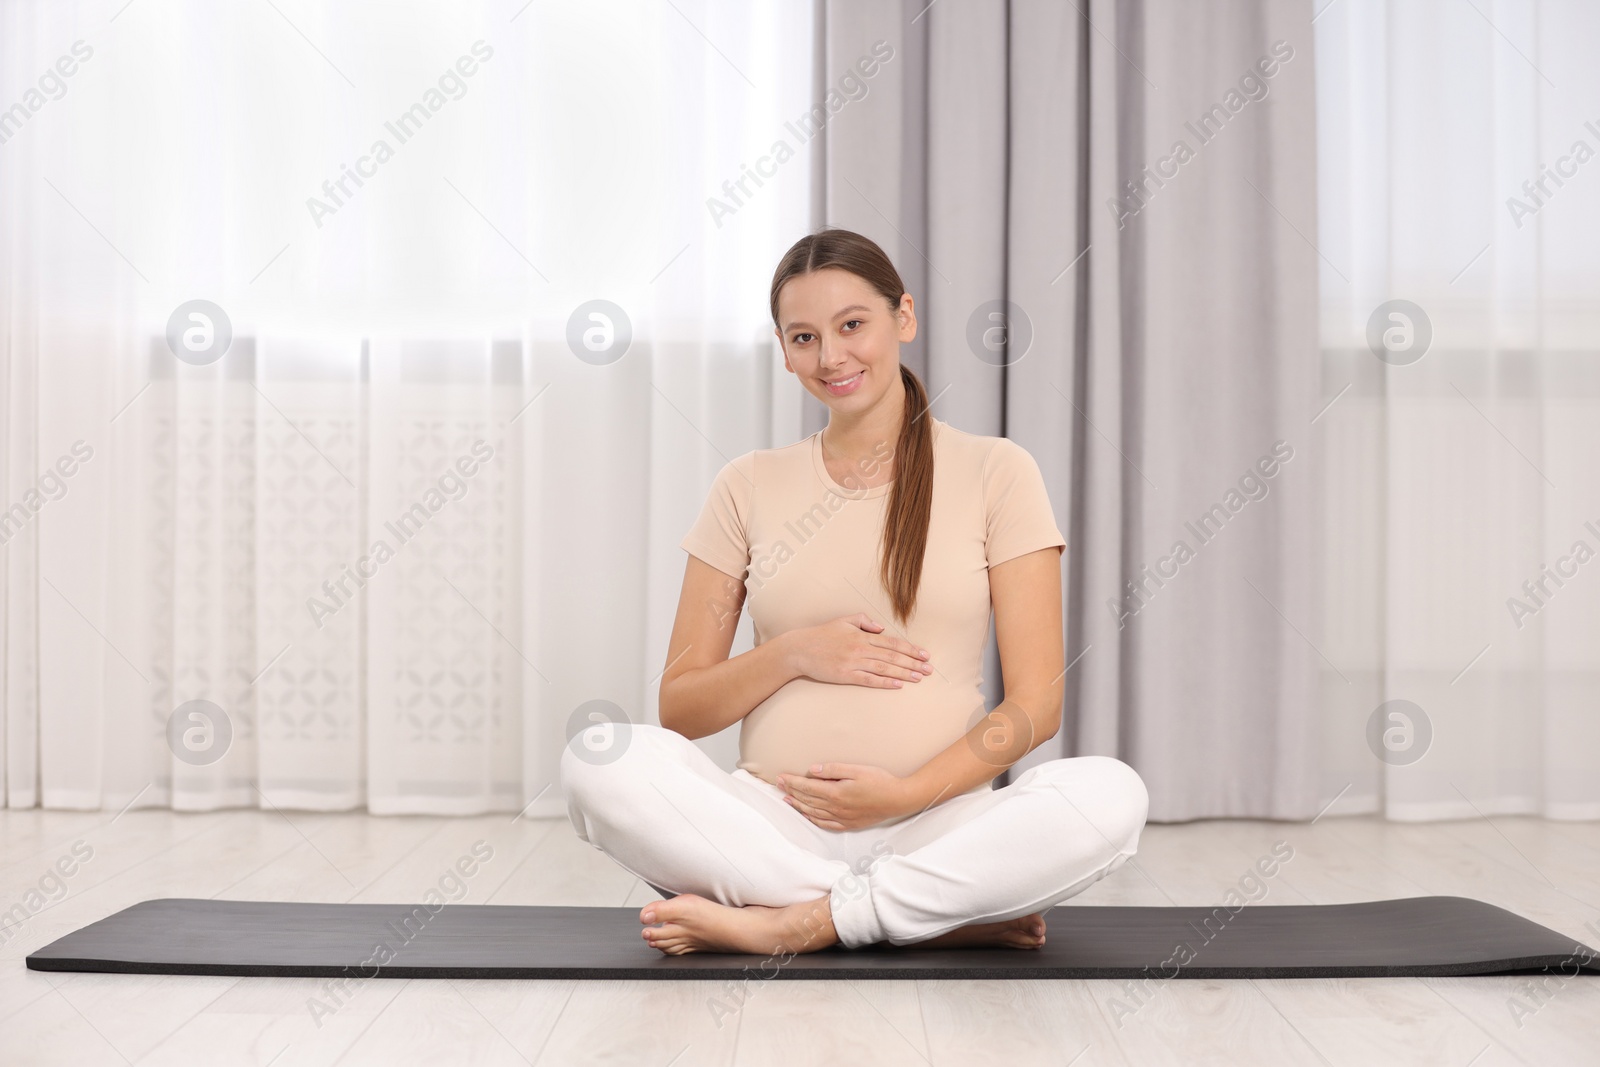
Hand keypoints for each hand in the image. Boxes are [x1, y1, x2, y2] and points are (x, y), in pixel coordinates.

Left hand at [776, 762, 916, 830]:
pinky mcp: (849, 824)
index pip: (807, 788)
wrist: (899, 800)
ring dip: (798, 805)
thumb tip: (812, 771)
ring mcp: (842, 818)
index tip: (780, 777)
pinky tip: (807, 814)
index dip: (792, 782)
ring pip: (813, 813)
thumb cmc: (880, 781)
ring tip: (786, 799)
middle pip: (807, 800)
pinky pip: (825, 824)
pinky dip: (812, 819)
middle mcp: (836, 808)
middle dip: (791, 791)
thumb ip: (833, 770)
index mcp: (836, 793)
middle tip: (778, 784)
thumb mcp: (856, 770)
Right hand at [784, 614, 932, 688]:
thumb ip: (864, 621)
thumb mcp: (843, 620)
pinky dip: (884, 683)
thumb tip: (881, 629)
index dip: (910, 649)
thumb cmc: (822, 634)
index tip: (924, 654)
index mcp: (862, 635)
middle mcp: (861, 648)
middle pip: (892, 657)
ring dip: (904, 674)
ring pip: (884, 668)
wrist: (800, 649)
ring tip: (919, 678)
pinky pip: (869, 680)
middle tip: (929, 669)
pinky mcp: (846, 675)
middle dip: (913, 663)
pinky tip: (897, 685)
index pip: (892, 643)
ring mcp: (853, 662)